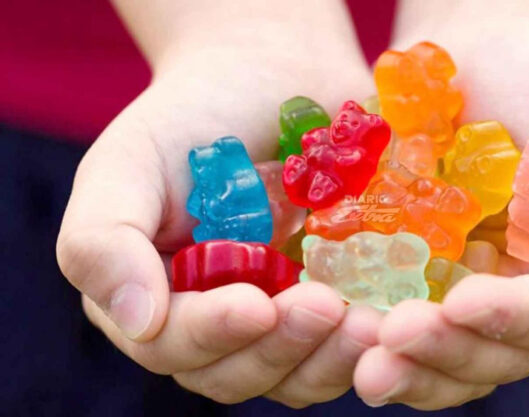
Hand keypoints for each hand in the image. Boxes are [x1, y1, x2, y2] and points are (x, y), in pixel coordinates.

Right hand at [57, 2, 382, 404]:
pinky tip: (392, 311)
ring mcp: (277, 313)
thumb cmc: (195, 113)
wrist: (274, 73)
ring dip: (333, 359)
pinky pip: (345, 343)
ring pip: (297, 374)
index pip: (173, 345)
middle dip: (282, 350)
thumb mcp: (129, 161)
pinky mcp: (331, 299)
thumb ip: (104, 240)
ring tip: (372, 324)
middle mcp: (214, 319)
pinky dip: (367, 339)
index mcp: (155, 296)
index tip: (257, 306)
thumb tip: (136, 323)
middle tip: (328, 309)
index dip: (212, 336)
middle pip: (238, 372)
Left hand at [354, 13, 528, 408]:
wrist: (477, 61)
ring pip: (446, 357)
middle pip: (496, 354)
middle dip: (447, 353)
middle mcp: (522, 299)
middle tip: (393, 340)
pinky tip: (339, 331)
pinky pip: (397, 322)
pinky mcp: (414, 281)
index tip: (462, 304)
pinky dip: (372, 337)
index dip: (511, 319)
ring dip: (407, 368)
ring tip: (364, 365)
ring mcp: (464, 295)